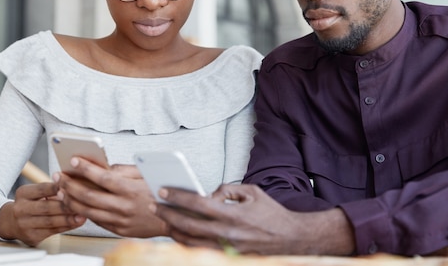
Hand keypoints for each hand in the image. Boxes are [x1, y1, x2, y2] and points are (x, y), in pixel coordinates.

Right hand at [0, 182, 84, 245]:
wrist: (10, 222)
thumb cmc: (30, 203)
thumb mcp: (34, 193)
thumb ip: (51, 189)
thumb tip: (73, 184)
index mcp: (23, 193)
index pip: (41, 189)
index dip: (56, 188)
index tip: (71, 186)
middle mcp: (21, 209)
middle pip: (46, 207)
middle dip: (65, 205)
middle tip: (81, 202)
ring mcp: (25, 224)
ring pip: (50, 221)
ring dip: (69, 218)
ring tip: (82, 215)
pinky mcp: (32, 236)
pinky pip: (52, 231)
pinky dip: (67, 227)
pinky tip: (77, 223)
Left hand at [56, 157, 167, 236]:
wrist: (174, 218)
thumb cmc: (160, 193)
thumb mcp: (145, 175)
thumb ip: (124, 170)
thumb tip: (104, 166)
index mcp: (131, 189)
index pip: (103, 178)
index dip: (86, 169)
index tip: (73, 161)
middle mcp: (124, 206)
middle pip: (89, 195)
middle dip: (70, 185)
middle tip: (59, 176)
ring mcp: (121, 220)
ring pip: (88, 211)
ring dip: (71, 200)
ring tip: (61, 191)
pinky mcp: (120, 230)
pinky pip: (97, 221)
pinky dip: (83, 212)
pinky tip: (75, 204)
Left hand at [153, 183, 353, 255]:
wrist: (292, 238)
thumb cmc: (272, 213)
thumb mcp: (252, 192)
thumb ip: (228, 189)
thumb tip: (209, 194)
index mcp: (233, 214)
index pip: (198, 204)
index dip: (178, 197)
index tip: (163, 190)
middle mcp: (228, 233)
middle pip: (188, 225)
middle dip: (168, 214)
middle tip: (155, 206)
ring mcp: (228, 248)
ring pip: (192, 242)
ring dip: (174, 230)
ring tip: (164, 219)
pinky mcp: (230, 257)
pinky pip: (202, 250)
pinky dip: (188, 242)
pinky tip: (180, 233)